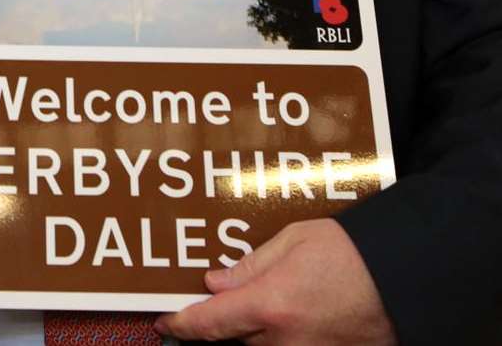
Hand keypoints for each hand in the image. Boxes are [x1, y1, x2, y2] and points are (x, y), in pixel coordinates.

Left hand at [154, 219, 395, 344]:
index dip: (182, 324)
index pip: (210, 324)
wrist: (410, 279)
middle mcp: (287, 340)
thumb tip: (215, 283)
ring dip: (262, 330)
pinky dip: (289, 337)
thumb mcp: (293, 241)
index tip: (166, 321)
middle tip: (234, 295)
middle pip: (238, 338)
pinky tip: (303, 314)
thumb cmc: (353, 252)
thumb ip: (250, 266)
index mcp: (271, 305)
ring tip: (284, 298)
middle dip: (231, 319)